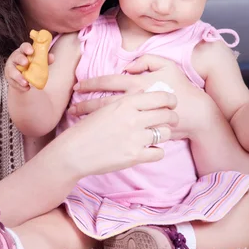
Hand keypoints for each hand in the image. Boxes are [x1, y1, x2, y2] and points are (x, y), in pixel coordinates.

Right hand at [5, 43, 53, 91]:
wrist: (24, 77)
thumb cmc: (32, 64)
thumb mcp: (38, 61)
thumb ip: (45, 58)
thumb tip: (51, 57)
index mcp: (23, 51)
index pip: (24, 46)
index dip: (27, 48)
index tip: (31, 51)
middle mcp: (15, 58)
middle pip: (16, 57)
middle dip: (21, 59)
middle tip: (26, 63)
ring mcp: (11, 68)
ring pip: (12, 71)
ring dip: (19, 77)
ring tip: (26, 82)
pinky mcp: (10, 78)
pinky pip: (14, 82)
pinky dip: (20, 86)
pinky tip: (26, 88)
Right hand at [60, 90, 177, 178]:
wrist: (75, 151)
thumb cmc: (89, 128)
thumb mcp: (107, 107)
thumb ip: (128, 100)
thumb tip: (144, 92)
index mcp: (126, 103)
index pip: (161, 97)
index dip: (171, 100)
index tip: (172, 104)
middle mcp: (133, 118)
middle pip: (167, 115)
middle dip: (173, 117)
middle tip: (172, 120)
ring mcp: (135, 138)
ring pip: (165, 133)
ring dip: (164, 134)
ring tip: (157, 135)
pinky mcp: (135, 156)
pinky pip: (159, 152)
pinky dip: (157, 151)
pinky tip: (150, 149)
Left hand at [70, 54, 214, 139]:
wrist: (197, 115)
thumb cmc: (182, 88)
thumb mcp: (167, 66)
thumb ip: (146, 60)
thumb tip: (127, 65)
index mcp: (138, 83)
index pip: (108, 82)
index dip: (91, 84)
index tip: (78, 87)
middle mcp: (134, 100)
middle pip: (103, 101)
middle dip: (85, 104)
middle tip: (70, 108)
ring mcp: (137, 118)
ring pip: (108, 117)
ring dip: (91, 117)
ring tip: (78, 119)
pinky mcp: (142, 133)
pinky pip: (119, 131)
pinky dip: (106, 130)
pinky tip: (97, 131)